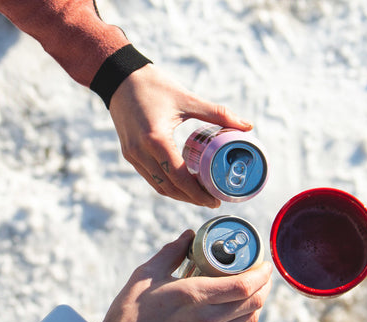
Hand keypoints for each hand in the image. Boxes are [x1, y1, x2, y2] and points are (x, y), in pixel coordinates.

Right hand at [66, 230, 272, 321]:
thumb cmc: (128, 315)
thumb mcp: (146, 275)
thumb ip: (171, 253)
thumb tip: (189, 236)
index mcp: (193, 297)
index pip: (243, 285)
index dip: (261, 273)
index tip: (264, 262)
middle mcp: (207, 320)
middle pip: (253, 302)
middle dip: (264, 285)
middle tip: (262, 272)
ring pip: (248, 319)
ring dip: (257, 302)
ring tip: (252, 288)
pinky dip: (243, 317)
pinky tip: (235, 308)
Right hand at [108, 66, 252, 208]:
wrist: (119, 77)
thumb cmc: (154, 85)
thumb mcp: (188, 99)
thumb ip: (218, 114)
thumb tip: (247, 126)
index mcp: (156, 139)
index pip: (179, 178)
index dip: (198, 194)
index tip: (215, 200)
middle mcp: (140, 151)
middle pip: (169, 187)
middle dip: (191, 198)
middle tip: (211, 200)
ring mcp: (132, 154)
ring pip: (157, 185)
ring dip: (178, 194)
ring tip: (199, 194)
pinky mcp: (128, 153)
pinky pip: (149, 176)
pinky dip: (166, 184)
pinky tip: (181, 183)